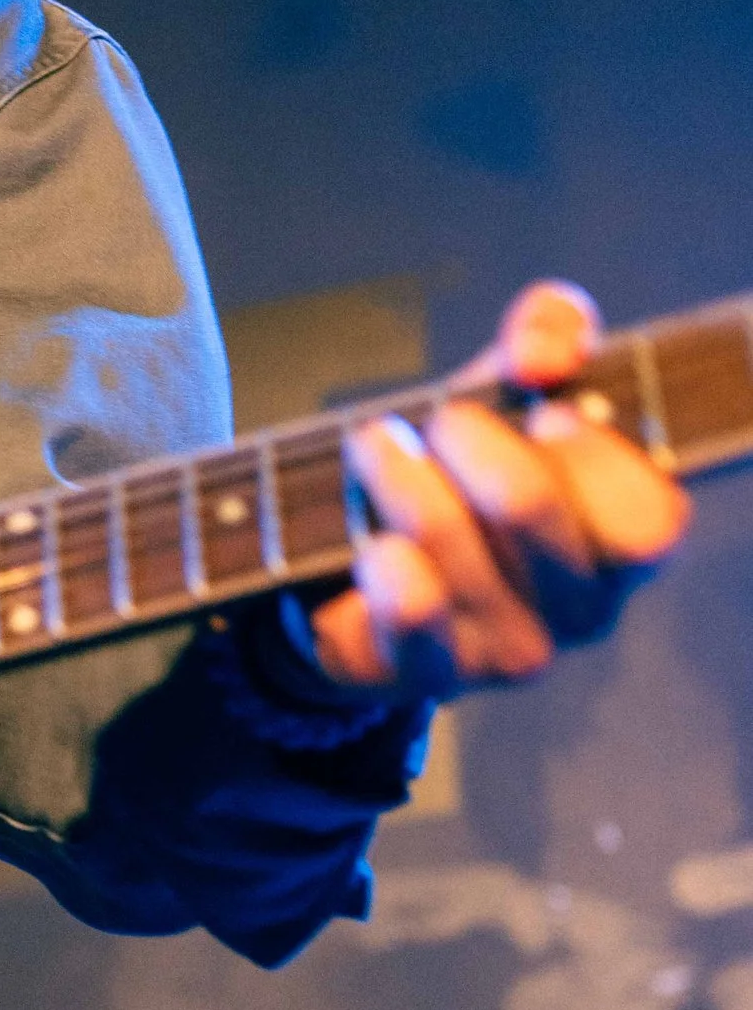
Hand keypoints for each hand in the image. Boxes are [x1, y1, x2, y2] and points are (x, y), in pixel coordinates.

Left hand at [310, 280, 688, 697]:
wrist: (359, 554)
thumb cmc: (462, 465)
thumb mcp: (510, 385)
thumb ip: (548, 333)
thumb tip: (546, 353)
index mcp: (622, 539)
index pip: (649, 520)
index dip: (595, 457)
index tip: (543, 411)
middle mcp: (583, 605)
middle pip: (531, 511)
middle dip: (468, 441)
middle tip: (439, 420)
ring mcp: (511, 649)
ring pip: (457, 554)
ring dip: (402, 481)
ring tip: (375, 447)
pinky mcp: (432, 677)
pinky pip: (417, 627)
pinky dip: (391, 574)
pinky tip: (376, 548)